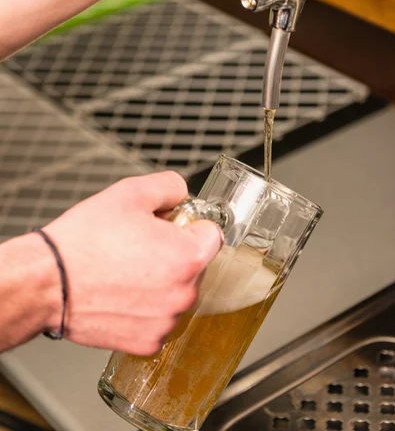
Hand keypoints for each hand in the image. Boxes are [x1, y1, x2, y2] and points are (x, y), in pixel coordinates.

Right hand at [43, 171, 222, 354]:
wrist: (47, 282)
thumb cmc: (84, 242)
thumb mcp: (131, 192)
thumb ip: (170, 186)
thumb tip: (182, 193)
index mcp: (187, 256)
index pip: (212, 234)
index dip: (190, 225)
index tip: (171, 226)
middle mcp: (183, 293)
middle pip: (195, 265)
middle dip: (174, 253)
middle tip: (140, 245)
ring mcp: (165, 321)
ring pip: (176, 292)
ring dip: (160, 282)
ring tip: (125, 269)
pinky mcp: (146, 342)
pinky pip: (158, 318)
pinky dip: (144, 308)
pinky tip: (120, 293)